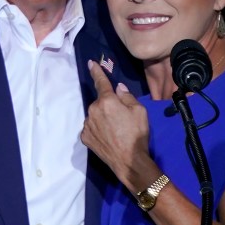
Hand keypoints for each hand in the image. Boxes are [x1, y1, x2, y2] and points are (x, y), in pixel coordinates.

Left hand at [80, 60, 152, 188]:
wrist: (129, 161)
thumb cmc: (137, 134)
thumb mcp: (139, 111)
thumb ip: (127, 96)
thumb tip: (118, 88)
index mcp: (107, 101)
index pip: (101, 82)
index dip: (96, 71)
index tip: (91, 63)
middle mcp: (93, 110)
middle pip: (100, 102)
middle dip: (108, 106)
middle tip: (121, 118)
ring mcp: (87, 125)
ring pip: (95, 115)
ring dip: (102, 118)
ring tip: (115, 131)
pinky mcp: (85, 137)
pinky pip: (91, 128)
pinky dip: (97, 129)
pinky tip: (108, 137)